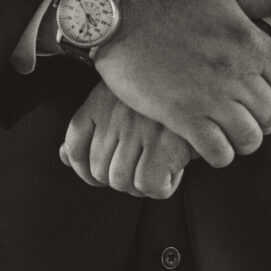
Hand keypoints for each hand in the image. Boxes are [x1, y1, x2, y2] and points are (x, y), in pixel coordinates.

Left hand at [60, 82, 192, 197]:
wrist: (207, 83)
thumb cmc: (166, 97)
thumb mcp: (123, 100)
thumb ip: (92, 128)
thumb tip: (64, 157)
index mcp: (101, 100)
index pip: (75, 143)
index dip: (82, 168)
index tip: (97, 175)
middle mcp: (115, 114)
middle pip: (99, 171)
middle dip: (119, 180)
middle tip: (143, 168)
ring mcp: (138, 129)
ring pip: (121, 181)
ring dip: (140, 186)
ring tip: (159, 169)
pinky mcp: (164, 143)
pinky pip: (148, 185)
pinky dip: (161, 187)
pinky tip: (173, 172)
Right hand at [90, 0, 270, 167]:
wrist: (117, 16)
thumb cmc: (170, 1)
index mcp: (250, 41)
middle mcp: (236, 71)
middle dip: (265, 120)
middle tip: (248, 114)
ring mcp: (209, 96)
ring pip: (249, 138)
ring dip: (243, 139)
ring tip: (230, 130)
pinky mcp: (181, 115)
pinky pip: (217, 152)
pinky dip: (218, 153)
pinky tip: (209, 141)